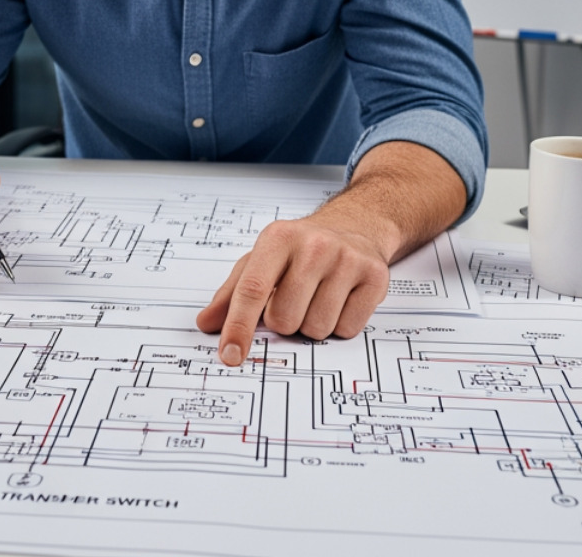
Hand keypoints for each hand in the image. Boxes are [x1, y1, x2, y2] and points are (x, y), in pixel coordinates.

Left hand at [194, 210, 392, 365]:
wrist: (354, 226)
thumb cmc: (301, 249)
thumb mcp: (261, 260)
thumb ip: (231, 294)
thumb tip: (207, 323)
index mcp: (279, 238)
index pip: (252, 290)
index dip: (238, 327)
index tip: (230, 354)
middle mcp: (314, 245)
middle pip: (285, 319)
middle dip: (284, 321)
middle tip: (294, 299)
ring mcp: (347, 260)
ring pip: (316, 329)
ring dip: (312, 325)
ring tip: (318, 297)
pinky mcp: (374, 277)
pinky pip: (347, 330)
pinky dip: (339, 325)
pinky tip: (340, 300)